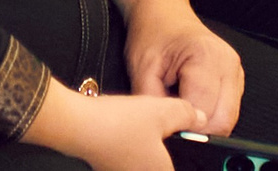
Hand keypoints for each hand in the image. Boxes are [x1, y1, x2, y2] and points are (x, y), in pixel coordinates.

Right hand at [24, 84, 204, 170]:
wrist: (77, 126)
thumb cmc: (117, 125)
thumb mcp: (161, 111)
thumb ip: (186, 114)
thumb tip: (199, 118)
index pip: (186, 169)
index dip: (193, 161)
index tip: (198, 152)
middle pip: (165, 164)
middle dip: (169, 152)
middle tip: (170, 132)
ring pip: (146, 163)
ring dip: (151, 150)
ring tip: (149, 129)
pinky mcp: (109, 166)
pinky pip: (129, 160)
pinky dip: (134, 147)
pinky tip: (129, 130)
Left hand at [119, 0, 241, 134]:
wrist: (162, 12)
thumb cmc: (151, 34)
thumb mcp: (142, 70)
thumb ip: (157, 105)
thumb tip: (168, 134)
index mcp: (206, 56)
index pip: (206, 114)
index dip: (185, 127)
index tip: (168, 126)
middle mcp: (227, 63)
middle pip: (223, 121)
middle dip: (198, 129)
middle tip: (173, 119)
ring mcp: (236, 70)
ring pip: (228, 119)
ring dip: (205, 121)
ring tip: (181, 104)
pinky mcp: (236, 77)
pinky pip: (228, 110)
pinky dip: (210, 114)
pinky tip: (191, 100)